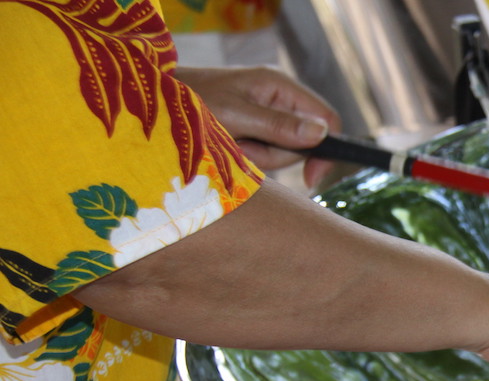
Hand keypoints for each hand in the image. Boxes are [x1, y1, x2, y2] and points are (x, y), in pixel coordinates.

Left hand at [175, 65, 340, 188]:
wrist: (153, 104)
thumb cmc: (190, 104)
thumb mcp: (236, 117)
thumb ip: (278, 126)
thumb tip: (321, 134)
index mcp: (279, 86)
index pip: (326, 119)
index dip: (326, 150)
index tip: (311, 178)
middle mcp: (279, 97)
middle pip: (306, 140)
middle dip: (278, 154)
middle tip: (244, 149)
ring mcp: (268, 112)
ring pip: (286, 151)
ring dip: (260, 157)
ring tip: (231, 146)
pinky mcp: (256, 127)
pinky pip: (268, 152)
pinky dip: (251, 157)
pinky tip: (231, 148)